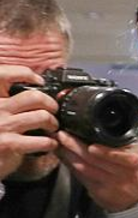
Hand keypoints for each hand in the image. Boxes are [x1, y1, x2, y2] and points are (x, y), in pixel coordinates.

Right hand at [0, 65, 58, 179]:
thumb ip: (8, 101)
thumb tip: (34, 88)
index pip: (3, 73)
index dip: (24, 73)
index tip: (38, 80)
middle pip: (33, 96)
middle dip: (50, 104)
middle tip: (52, 110)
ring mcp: (2, 125)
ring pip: (41, 116)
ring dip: (53, 123)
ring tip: (52, 128)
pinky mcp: (8, 144)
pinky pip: (41, 140)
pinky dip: (51, 143)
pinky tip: (49, 144)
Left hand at [55, 131, 137, 211]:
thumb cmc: (136, 171)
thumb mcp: (137, 153)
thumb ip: (119, 144)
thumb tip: (89, 129)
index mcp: (137, 158)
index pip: (116, 153)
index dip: (100, 149)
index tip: (84, 138)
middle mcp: (125, 172)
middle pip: (95, 159)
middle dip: (75, 146)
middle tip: (62, 135)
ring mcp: (112, 184)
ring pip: (84, 168)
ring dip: (68, 155)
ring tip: (59, 144)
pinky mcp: (100, 192)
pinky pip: (81, 177)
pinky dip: (70, 165)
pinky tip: (64, 157)